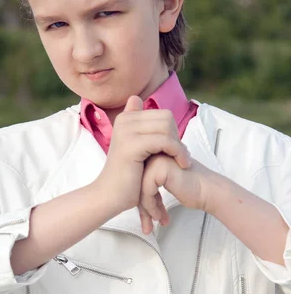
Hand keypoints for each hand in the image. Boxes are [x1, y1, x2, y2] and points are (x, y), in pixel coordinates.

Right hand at [96, 96, 191, 215]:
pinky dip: (177, 152)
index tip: (175, 150)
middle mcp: (124, 120)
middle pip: (166, 117)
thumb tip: (136, 98)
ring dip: (179, 145)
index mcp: (126, 118)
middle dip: (177, 136)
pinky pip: (164, 140)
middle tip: (180, 156)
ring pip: (167, 127)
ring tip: (182, 161)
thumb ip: (140, 125)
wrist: (110, 195)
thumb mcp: (135, 146)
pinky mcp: (131, 145)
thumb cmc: (127, 175)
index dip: (173, 132)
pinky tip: (181, 164)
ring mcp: (126, 131)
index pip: (162, 114)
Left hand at [138, 153, 211, 233]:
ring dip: (147, 209)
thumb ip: (150, 183)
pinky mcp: (159, 168)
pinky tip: (159, 215)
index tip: (147, 215)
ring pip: (139, 188)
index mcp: (154, 154)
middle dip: (142, 206)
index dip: (142, 199)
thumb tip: (131, 197)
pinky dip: (151, 206)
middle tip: (148, 223)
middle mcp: (153, 154)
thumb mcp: (166, 183)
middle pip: (137, 183)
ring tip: (156, 220)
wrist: (209, 191)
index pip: (138, 178)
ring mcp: (156, 159)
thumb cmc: (192, 189)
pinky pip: (146, 191)